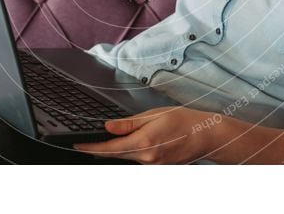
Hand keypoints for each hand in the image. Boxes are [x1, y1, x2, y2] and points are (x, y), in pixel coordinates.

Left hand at [72, 106, 219, 164]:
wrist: (206, 136)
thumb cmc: (184, 121)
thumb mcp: (154, 115)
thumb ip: (129, 123)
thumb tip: (108, 126)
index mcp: (144, 143)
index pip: (109, 148)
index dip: (91, 147)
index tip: (77, 144)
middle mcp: (146, 158)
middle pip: (114, 155)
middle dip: (100, 149)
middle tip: (87, 141)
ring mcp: (151, 165)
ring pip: (125, 158)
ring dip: (115, 150)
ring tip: (108, 139)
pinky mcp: (156, 167)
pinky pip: (136, 160)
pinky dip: (128, 152)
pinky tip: (129, 143)